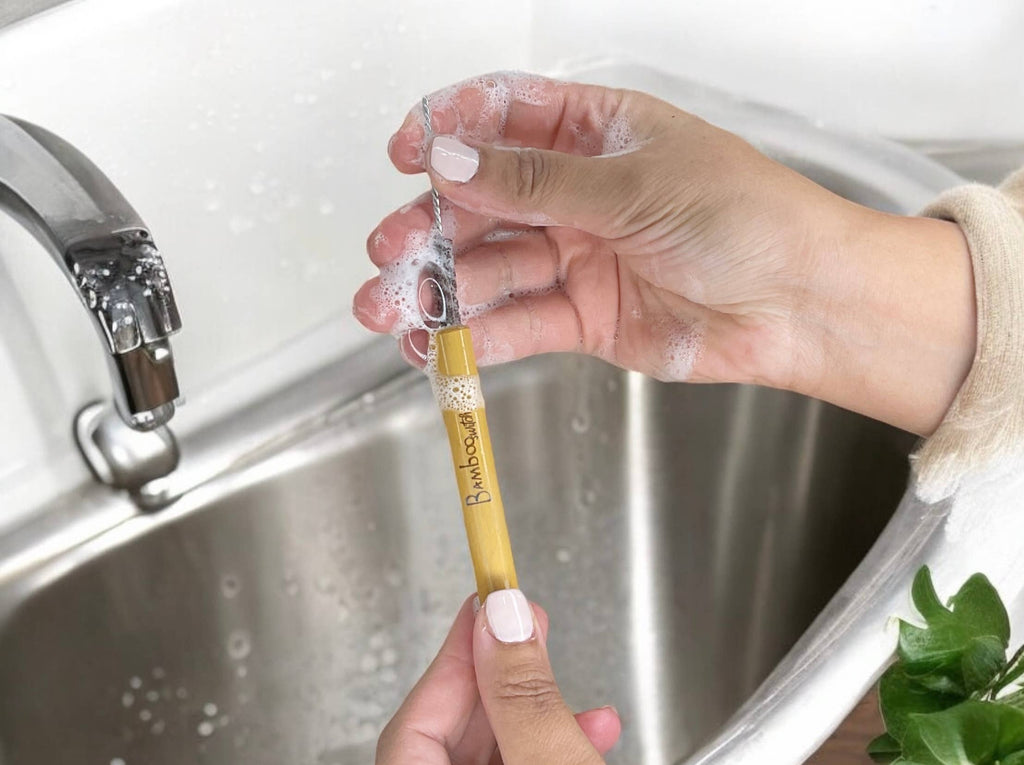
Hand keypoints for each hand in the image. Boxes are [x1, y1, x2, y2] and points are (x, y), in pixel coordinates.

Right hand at [354, 73, 974, 435]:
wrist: (799, 304)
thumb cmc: (747, 218)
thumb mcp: (633, 183)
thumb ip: (535, 180)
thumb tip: (450, 160)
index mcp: (596, 132)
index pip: (503, 116)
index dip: (447, 130)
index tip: (404, 152)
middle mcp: (579, 192)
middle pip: (482, 202)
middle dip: (429, 227)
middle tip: (391, 253)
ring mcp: (578, 256)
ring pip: (491, 270)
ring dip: (438, 291)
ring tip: (392, 311)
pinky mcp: (583, 317)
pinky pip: (516, 323)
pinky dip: (474, 338)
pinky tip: (436, 346)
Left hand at [376, 590, 618, 764]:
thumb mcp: (546, 764)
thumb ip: (523, 697)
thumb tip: (505, 617)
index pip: (417, 711)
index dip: (459, 648)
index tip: (490, 598)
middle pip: (453, 728)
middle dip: (504, 679)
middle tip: (531, 628)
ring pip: (491, 752)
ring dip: (538, 716)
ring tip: (581, 695)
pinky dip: (547, 748)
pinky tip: (592, 732)